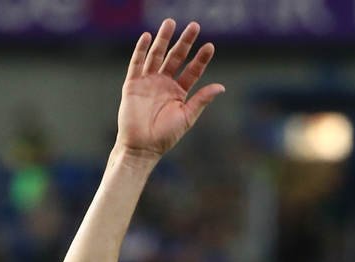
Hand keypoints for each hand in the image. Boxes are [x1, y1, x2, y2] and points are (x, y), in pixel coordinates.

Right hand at [116, 20, 223, 160]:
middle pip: (176, 57)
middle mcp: (164, 83)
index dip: (201, 58)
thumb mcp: (187, 117)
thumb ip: (201, 100)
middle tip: (194, 26)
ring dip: (163, 39)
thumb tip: (221, 87)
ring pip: (157, 55)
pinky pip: (137, 63)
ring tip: (170, 23)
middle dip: (184, 42)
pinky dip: (141, 50)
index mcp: (179, 91)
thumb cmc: (165, 136)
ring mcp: (148, 82)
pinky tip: (148, 37)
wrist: (141, 147)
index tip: (210, 46)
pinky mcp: (133, 84)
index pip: (192, 70)